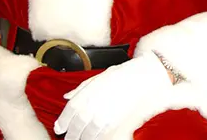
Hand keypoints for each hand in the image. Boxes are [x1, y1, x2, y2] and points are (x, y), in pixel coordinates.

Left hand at [54, 52, 172, 139]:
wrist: (146, 76)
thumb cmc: (125, 73)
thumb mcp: (101, 75)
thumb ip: (82, 87)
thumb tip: (67, 96)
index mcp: (87, 92)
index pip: (69, 112)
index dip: (62, 122)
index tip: (59, 128)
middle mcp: (92, 104)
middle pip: (76, 126)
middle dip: (71, 134)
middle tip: (69, 138)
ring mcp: (103, 114)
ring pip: (86, 133)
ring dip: (82, 138)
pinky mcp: (115, 121)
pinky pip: (100, 134)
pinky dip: (95, 138)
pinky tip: (94, 138)